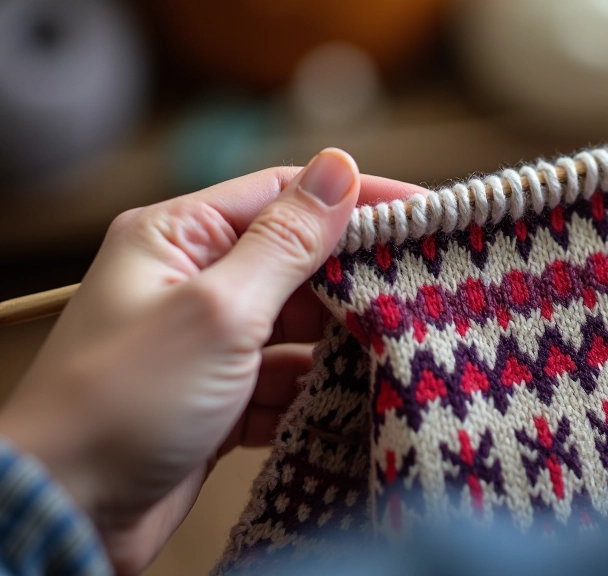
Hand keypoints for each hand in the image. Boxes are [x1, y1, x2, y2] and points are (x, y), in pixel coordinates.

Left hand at [0, 149, 423, 572]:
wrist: (66, 511)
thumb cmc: (123, 400)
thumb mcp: (218, 309)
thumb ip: (287, 241)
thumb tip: (340, 167)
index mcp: (178, 237)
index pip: (284, 194)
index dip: (356, 197)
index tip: (421, 209)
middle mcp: (192, 281)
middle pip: (297, 262)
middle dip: (355, 278)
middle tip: (422, 284)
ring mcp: (207, 343)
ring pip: (296, 327)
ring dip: (337, 342)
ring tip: (392, 350)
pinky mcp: (218, 399)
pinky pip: (284, 381)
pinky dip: (312, 392)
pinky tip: (343, 402)